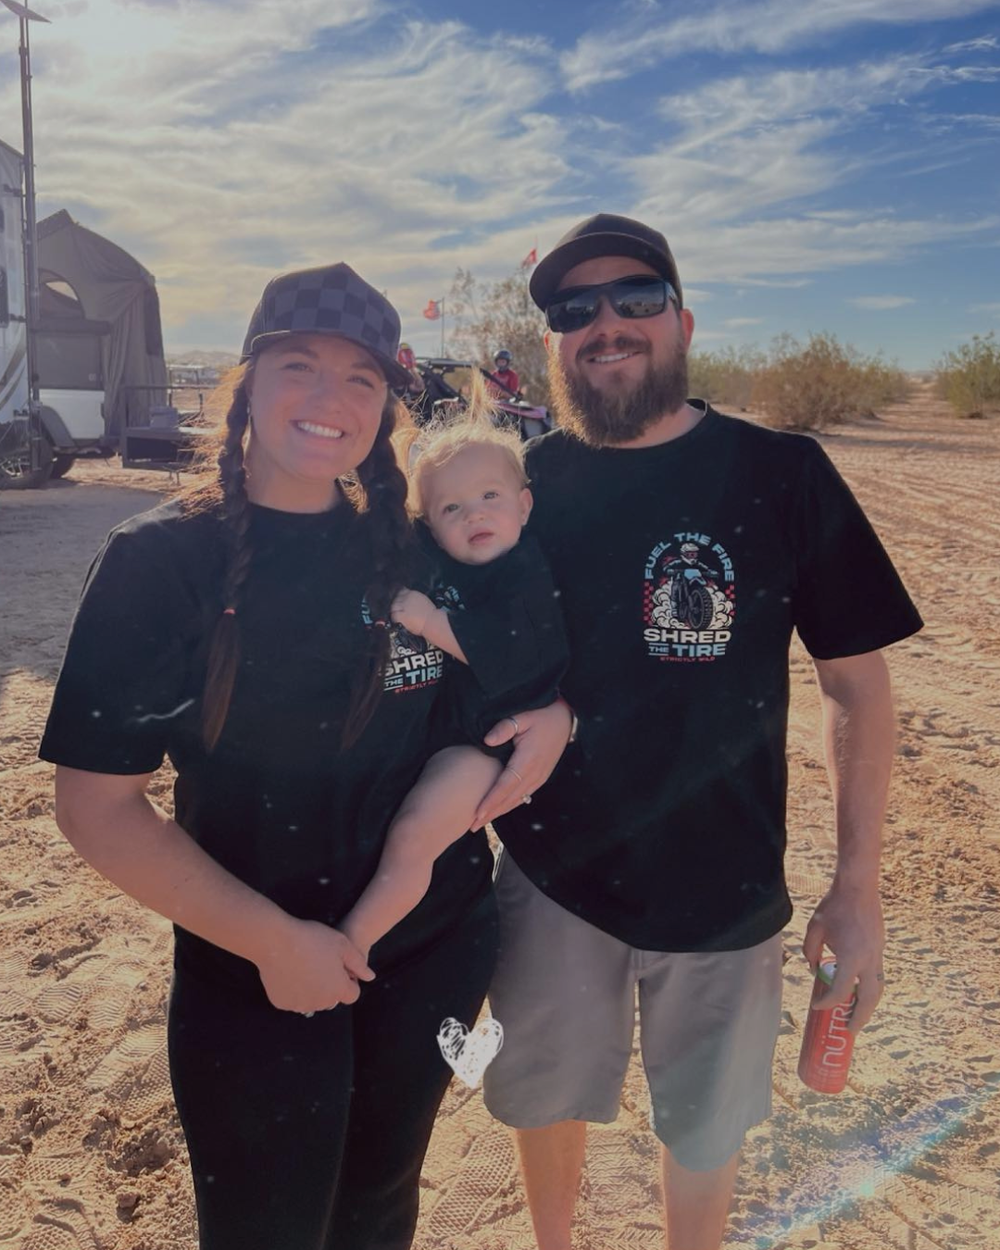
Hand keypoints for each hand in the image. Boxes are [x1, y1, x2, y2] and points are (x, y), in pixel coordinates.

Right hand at [255, 916, 374, 1013]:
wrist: (275, 941)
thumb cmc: (312, 939)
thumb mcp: (342, 944)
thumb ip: (358, 963)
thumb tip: (370, 977)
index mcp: (338, 989)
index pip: (352, 994)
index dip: (348, 980)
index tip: (338, 966)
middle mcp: (320, 1002)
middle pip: (332, 998)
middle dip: (330, 985)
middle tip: (320, 963)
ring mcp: (299, 1004)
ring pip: (312, 1000)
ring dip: (312, 989)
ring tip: (304, 965)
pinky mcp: (281, 1003)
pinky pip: (293, 999)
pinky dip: (293, 990)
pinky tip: (290, 972)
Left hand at [391, 588, 434, 636]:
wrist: (433, 622)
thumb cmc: (431, 614)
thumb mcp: (424, 600)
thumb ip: (415, 598)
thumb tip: (410, 600)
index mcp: (413, 593)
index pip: (402, 592)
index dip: (400, 597)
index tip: (400, 601)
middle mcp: (407, 598)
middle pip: (396, 599)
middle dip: (397, 604)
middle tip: (399, 610)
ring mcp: (403, 606)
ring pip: (393, 607)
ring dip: (395, 611)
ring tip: (399, 616)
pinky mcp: (401, 615)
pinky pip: (393, 615)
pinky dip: (394, 618)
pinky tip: (398, 620)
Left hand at [472, 700, 571, 828]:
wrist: (565, 719)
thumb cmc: (541, 715)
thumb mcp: (522, 716)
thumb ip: (504, 727)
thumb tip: (487, 740)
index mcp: (528, 759)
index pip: (506, 785)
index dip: (491, 800)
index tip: (477, 813)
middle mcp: (535, 773)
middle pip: (510, 799)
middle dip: (491, 813)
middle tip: (472, 826)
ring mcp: (539, 777)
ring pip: (517, 800)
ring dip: (499, 812)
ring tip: (481, 823)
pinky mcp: (540, 777)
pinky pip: (523, 795)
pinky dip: (510, 805)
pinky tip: (499, 811)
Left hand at [802, 882, 884, 1033]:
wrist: (859, 887)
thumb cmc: (834, 907)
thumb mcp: (815, 930)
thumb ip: (811, 953)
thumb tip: (814, 970)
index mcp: (851, 958)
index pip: (840, 991)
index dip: (827, 1003)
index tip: (816, 1006)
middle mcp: (869, 960)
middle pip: (868, 999)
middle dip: (860, 1018)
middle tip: (849, 1030)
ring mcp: (878, 954)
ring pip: (878, 989)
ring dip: (868, 1005)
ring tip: (857, 1016)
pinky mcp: (880, 948)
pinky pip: (877, 975)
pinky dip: (870, 989)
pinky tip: (859, 990)